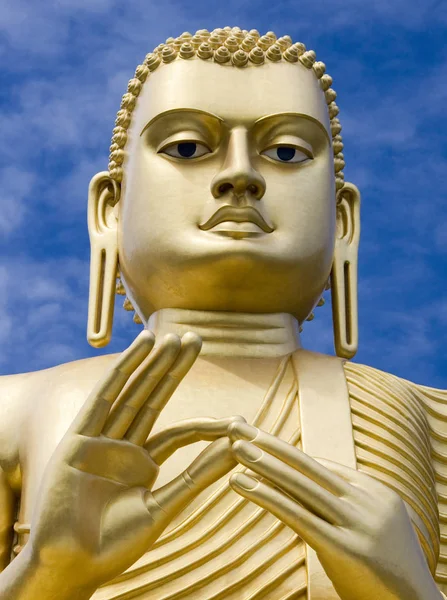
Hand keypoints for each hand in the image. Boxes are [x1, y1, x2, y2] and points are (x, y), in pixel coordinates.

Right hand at [23, 331, 241, 594]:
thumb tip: (237, 448)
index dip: (206, 424)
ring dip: (153, 362)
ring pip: (132, 391)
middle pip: (153, 397)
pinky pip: (104, 395)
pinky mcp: (79, 437)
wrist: (71, 566)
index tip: (238, 421)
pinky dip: (124, 369)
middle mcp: (122, 445)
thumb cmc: (114, 546)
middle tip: (197, 338)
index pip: (179, 432)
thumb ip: (197, 476)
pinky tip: (143, 346)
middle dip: (174, 368)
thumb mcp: (162, 507)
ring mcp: (100, 439)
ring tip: (175, 337)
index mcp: (141, 464)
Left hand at [228, 423, 440, 599]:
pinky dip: (268, 496)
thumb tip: (308, 487)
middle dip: (271, 445)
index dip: (286, 452)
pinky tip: (243, 484)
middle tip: (239, 427)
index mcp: (374, 491)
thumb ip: (346, 505)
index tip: (258, 437)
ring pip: (301, 486)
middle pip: (308, 466)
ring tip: (236, 448)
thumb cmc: (386, 571)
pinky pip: (299, 516)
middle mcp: (367, 501)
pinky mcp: (345, 549)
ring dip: (264, 464)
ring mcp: (358, 524)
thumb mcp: (371, 526)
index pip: (321, 466)